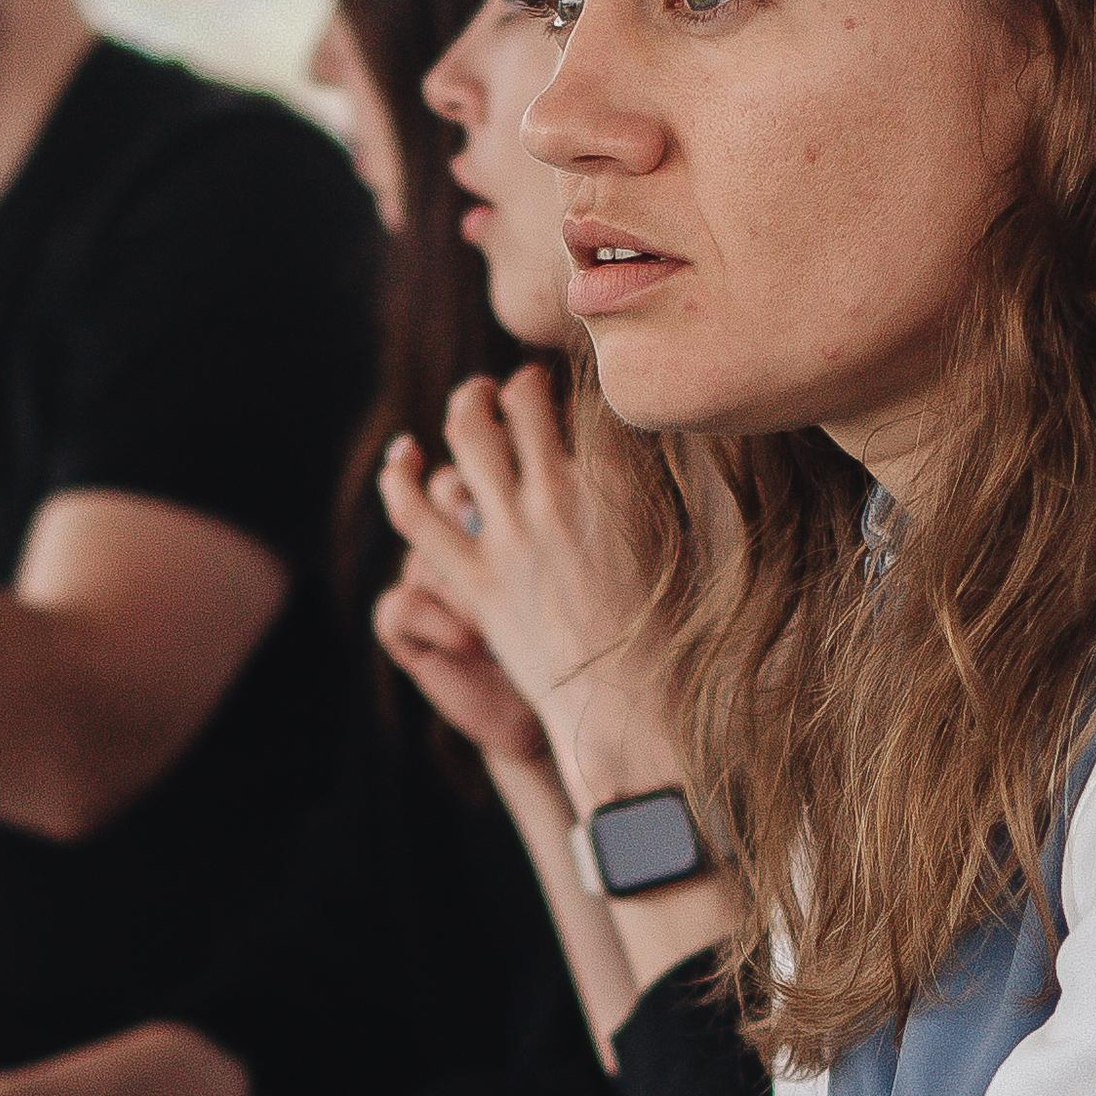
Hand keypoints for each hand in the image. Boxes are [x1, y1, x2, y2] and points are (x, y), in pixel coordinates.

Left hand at [375, 368, 678, 811]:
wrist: (633, 713)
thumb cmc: (676, 635)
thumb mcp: (695, 545)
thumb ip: (680, 486)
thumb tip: (687, 439)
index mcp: (621, 484)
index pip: (593, 397)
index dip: (587, 382)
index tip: (588, 387)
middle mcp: (559, 497)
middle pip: (524, 398)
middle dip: (522, 383)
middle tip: (523, 388)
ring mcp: (509, 537)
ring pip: (467, 433)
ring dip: (468, 404)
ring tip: (474, 401)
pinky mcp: (473, 581)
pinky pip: (415, 513)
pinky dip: (400, 477)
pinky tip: (402, 457)